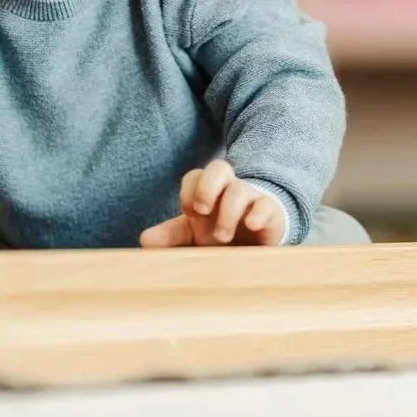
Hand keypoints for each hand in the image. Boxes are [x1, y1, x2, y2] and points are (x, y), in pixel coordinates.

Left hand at [139, 159, 286, 247]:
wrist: (259, 249)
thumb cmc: (221, 237)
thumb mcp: (194, 239)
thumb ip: (171, 237)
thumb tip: (145, 240)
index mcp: (208, 193)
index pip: (195, 176)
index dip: (189, 190)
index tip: (189, 212)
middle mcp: (228, 191)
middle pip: (219, 167)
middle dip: (207, 186)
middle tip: (201, 211)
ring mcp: (251, 200)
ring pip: (240, 189)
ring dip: (228, 211)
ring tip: (222, 237)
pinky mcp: (271, 214)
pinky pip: (266, 204)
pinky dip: (258, 213)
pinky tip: (251, 225)